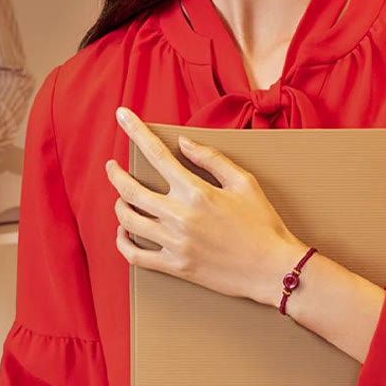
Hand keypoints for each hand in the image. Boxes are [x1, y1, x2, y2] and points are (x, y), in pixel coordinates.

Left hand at [108, 107, 306, 305]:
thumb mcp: (244, 183)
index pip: (156, 154)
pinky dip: (123, 242)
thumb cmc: (263, 225)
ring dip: (119, 206)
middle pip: (130, 189)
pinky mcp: (175, 266)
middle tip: (112, 167)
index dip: (135, 131)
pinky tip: (124, 232)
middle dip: (115, 174)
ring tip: (121, 198)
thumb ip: (212, 159)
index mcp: (196, 191)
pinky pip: (136, 255)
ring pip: (128, 221)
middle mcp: (180, 216)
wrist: (273, 269)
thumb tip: (184, 142)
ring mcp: (175, 243)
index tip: (122, 116)